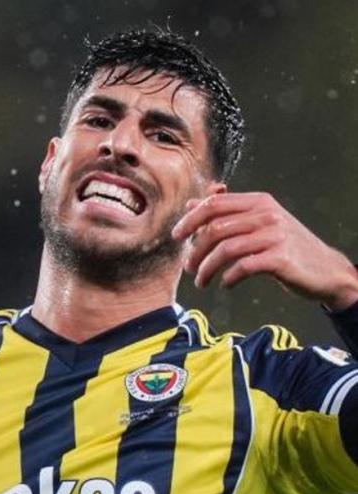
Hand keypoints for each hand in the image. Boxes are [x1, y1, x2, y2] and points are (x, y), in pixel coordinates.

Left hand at [171, 192, 357, 310]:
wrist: (325, 269)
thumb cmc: (285, 246)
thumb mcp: (259, 223)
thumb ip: (227, 213)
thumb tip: (191, 205)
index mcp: (258, 201)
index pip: (215, 204)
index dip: (190, 219)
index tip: (176, 236)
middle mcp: (267, 214)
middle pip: (215, 228)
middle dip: (195, 249)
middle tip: (189, 266)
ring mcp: (275, 236)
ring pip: (225, 249)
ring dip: (207, 268)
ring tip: (201, 281)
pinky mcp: (280, 258)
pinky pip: (242, 267)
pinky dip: (228, 277)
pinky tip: (225, 284)